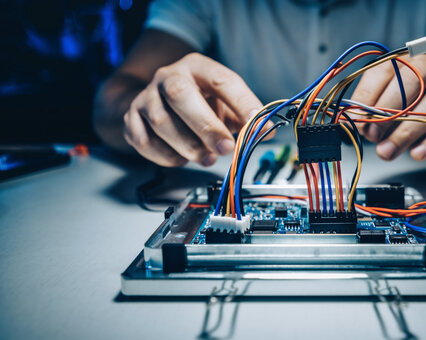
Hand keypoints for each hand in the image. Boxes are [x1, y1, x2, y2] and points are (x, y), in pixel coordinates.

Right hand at [123, 53, 264, 166]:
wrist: (156, 101)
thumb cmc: (199, 103)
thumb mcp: (225, 104)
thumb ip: (246, 117)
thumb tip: (265, 131)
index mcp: (197, 67)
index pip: (221, 80)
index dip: (241, 102)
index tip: (257, 123)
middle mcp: (167, 77)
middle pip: (181, 96)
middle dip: (206, 127)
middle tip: (226, 148)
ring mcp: (146, 97)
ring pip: (161, 123)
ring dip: (188, 147)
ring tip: (207, 158)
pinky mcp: (130, 119)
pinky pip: (144, 141)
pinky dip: (166, 156)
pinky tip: (181, 157)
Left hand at [351, 54, 425, 160]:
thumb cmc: (412, 101)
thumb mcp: (387, 97)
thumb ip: (368, 106)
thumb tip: (349, 120)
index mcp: (408, 60)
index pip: (386, 72)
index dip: (369, 98)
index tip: (358, 121)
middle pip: (413, 86)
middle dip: (390, 114)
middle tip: (373, 138)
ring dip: (407, 133)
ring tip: (389, 151)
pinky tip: (418, 153)